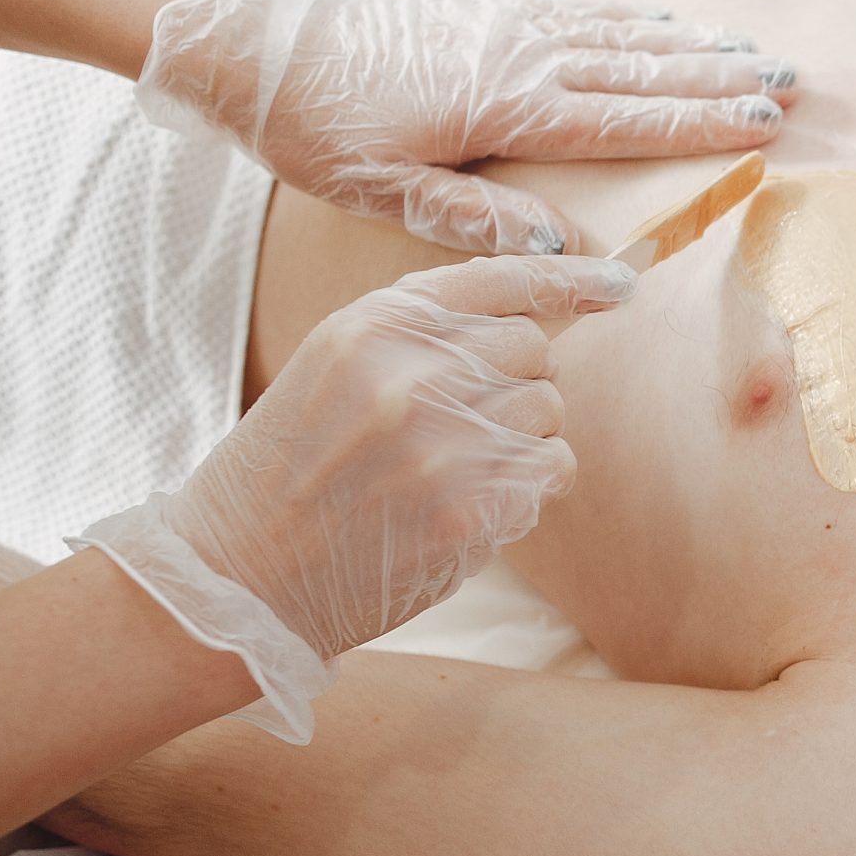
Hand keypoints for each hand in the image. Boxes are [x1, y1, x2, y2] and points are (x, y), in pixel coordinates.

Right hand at [72, 256, 635, 739]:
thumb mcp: (334, 369)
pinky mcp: (469, 508)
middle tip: (465, 425)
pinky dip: (532, 485)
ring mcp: (444, 442)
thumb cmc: (289, 472)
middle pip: (533, 348)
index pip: (498, 280)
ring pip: (550, 410)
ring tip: (459, 468)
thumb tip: (538, 320)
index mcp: (372, 325)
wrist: (237, 575)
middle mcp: (411, 373)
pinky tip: (477, 501)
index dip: (570, 280)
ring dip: (525, 438)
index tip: (618, 283)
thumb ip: (422, 337)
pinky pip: (552, 470)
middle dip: (519, 382)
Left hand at [137, 0, 796, 254]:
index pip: (626, 120)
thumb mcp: (382, 192)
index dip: (701, 122)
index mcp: (505, 110)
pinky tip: (669, 27)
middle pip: (643, 70)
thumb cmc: (316, 129)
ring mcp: (508, 28)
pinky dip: (638, 22)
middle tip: (791, 82)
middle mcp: (520, 59)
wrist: (259, 46)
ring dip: (693, 46)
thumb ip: (474, 217)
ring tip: (753, 50)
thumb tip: (563, 245)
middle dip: (721, 78)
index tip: (764, 122)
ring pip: (622, 36)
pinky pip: (583, 14)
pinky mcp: (488, 13)